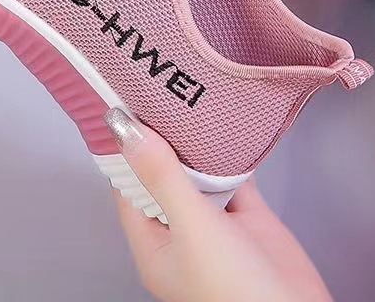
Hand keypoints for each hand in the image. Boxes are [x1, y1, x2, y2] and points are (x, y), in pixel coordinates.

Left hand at [104, 108, 334, 301]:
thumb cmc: (233, 287)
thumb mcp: (192, 227)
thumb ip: (163, 177)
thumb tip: (125, 130)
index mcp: (154, 245)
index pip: (129, 189)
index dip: (127, 150)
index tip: (127, 105)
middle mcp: (181, 233)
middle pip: (164, 179)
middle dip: (164, 141)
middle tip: (163, 92)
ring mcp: (216, 226)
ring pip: (200, 177)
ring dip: (198, 146)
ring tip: (192, 100)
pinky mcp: (249, 218)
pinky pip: (235, 179)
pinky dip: (233, 156)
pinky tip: (230, 127)